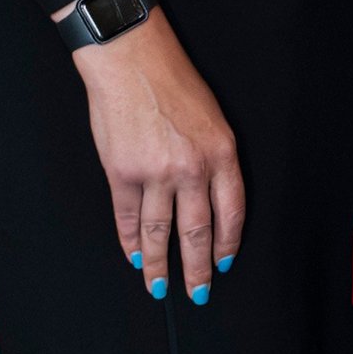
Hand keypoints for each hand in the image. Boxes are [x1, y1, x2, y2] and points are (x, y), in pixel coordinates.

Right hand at [67, 13, 243, 302]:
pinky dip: (129, 241)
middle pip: (197, 231)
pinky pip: (126, 217)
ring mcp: (154, 173)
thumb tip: (208, 201)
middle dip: (198, 269)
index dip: (227, 244)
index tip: (225, 265)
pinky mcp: (121, 172)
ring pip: (159, 232)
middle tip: (198, 294)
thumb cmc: (173, 82)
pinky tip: (134, 256)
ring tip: (160, 287)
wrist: (131, 59)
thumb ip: (213, 159)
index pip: (231, 212)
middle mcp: (191, 168)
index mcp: (221, 152)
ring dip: (160, 264)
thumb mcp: (212, 118)